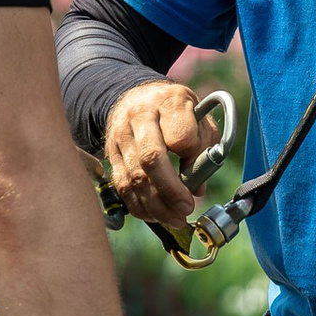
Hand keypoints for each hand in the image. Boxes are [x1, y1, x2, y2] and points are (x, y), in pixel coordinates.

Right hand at [103, 78, 218, 229]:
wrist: (136, 96)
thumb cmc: (175, 110)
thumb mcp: (199, 116)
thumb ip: (204, 148)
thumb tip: (197, 188)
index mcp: (169, 102)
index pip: (181, 137)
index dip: (192, 159)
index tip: (201, 170)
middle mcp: (140, 116)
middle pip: (151, 159)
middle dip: (171, 191)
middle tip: (187, 208)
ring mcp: (121, 136)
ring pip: (134, 178)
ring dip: (156, 206)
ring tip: (176, 218)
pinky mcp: (111, 154)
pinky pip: (122, 187)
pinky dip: (139, 207)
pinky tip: (156, 215)